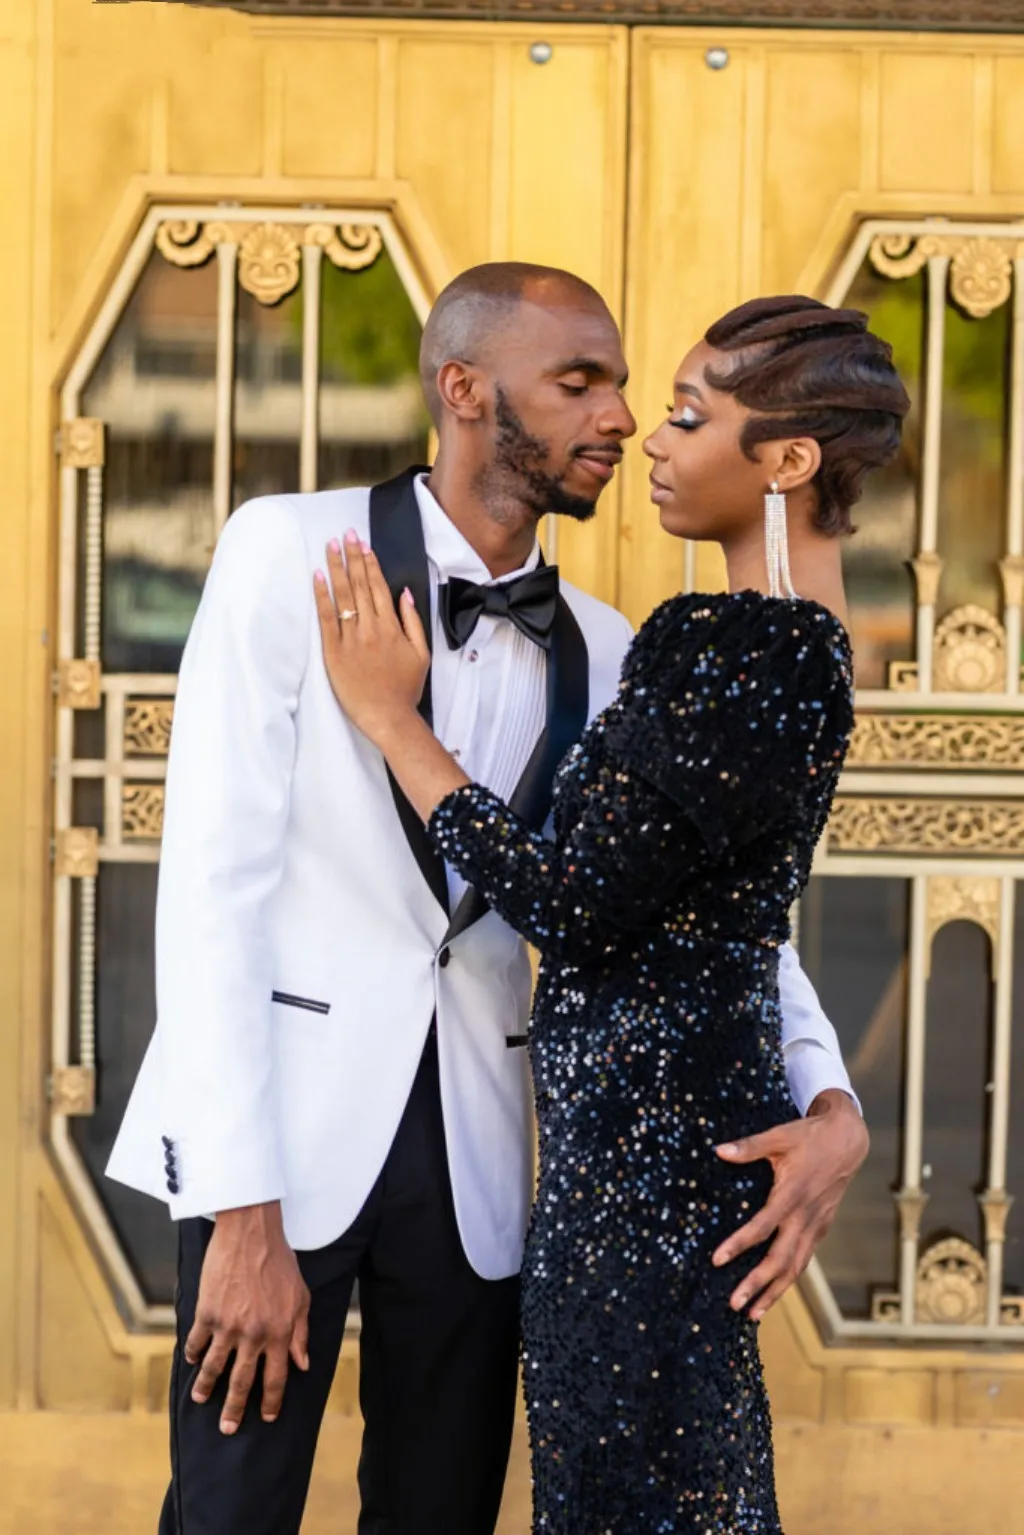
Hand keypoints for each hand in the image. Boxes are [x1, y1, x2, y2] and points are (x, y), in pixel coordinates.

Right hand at [185, 1202, 310, 1434]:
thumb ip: (301, 1332)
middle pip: (242, 1382)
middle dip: (234, 1408)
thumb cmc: (280, 1262)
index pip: (276, 1378)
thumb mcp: (301, 1297)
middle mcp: (253, 1335)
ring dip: (206, 1387)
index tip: (267, 1417)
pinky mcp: (207, 1313)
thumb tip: (302, 1363)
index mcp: (279, 1333)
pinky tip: (190, 1361)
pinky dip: (192, 1354)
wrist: (251, 1233)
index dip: (272, 1401)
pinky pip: (196, 1342)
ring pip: (214, 1367)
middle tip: (227, 1428)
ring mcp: (227, 1326)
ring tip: (200, 1399)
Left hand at [314, 530, 429, 744]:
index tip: (363, 544)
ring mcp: (351, 640)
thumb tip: (405, 593)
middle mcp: (371, 628)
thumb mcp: (421, 654)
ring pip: (343, 596)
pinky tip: (318, 577)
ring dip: (336, 568)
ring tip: (330, 546)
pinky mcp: (334, 653)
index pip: (378, 587)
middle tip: (345, 534)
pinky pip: (326, 619)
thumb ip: (413, 621)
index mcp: (392, 627)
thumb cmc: (405, 689)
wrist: (388, 718)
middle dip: (352, 557)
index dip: (370, 563)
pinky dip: (322, 597)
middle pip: (360, 585)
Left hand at [711, 1089, 868, 1319]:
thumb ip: (750, 1147)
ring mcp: (816, 1225)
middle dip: (758, 1284)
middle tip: (734, 1304)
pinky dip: (789, 1278)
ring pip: (796, 1267)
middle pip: (781, 1259)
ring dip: (775, 1292)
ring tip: (753, 1313)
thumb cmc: (810, 1136)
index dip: (739, 1244)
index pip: (762, 1227)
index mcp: (792, 1194)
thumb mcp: (779, 1135)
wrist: (848, 1141)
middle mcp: (805, 1216)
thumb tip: (719, 1151)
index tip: (717, 1260)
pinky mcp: (821, 1228)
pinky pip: (804, 1259)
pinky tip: (774, 1291)